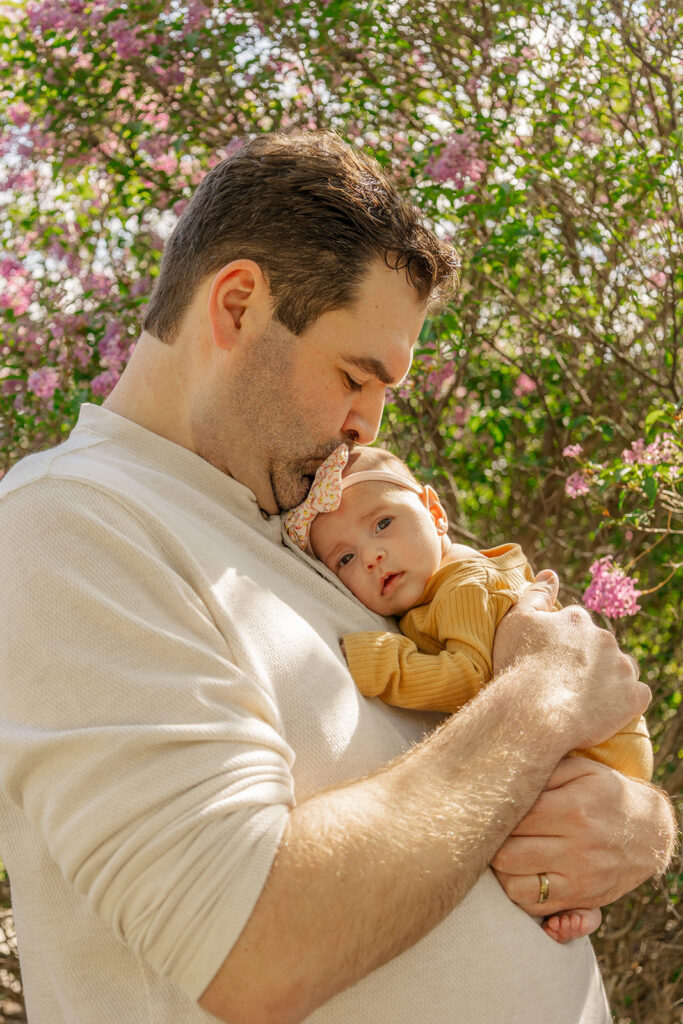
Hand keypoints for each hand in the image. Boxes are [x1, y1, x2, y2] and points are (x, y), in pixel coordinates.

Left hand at [491, 757, 675, 914]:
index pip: (514, 818)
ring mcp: (579, 879)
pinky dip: (517, 894)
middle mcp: (576, 848)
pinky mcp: (580, 900)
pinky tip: (518, 873)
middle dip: (489, 844)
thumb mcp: (582, 770)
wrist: (651, 833)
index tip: (486, 807)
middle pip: (507, 855)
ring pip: (515, 887)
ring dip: (499, 872)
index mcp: (573, 810)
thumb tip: (504, 776)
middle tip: (488, 832)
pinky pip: (534, 907)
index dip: (493, 814)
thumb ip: (544, 770)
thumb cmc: (606, 794)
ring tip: (501, 853)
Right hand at [492, 571, 650, 752]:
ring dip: (610, 679)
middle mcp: (604, 637)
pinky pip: (637, 696)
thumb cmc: (519, 665)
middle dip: (588, 661)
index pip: (576, 628)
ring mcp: (621, 667)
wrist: (534, 711)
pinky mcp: (633, 696)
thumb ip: (536, 594)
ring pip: (622, 669)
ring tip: (586, 698)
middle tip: (565, 683)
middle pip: (601, 648)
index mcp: (576, 620)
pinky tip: (604, 711)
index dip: (563, 646)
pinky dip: (625, 702)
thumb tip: (551, 573)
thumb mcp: (516, 621)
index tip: (551, 662)